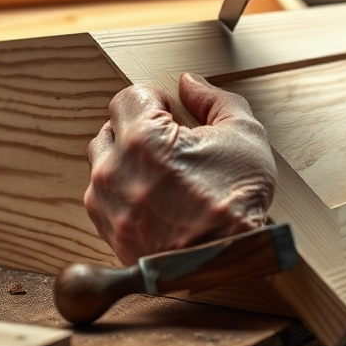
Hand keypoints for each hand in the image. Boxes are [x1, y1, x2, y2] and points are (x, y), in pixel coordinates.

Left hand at [84, 72, 276, 263]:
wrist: (231, 262)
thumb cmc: (237, 201)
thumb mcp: (243, 134)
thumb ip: (213, 99)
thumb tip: (190, 83)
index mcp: (143, 139)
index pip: (128, 97)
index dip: (154, 100)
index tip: (171, 113)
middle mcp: (114, 171)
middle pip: (110, 129)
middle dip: (136, 130)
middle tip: (168, 145)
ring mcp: (108, 206)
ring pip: (103, 166)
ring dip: (126, 163)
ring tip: (161, 175)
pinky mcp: (109, 234)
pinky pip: (105, 201)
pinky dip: (124, 195)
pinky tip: (155, 200)